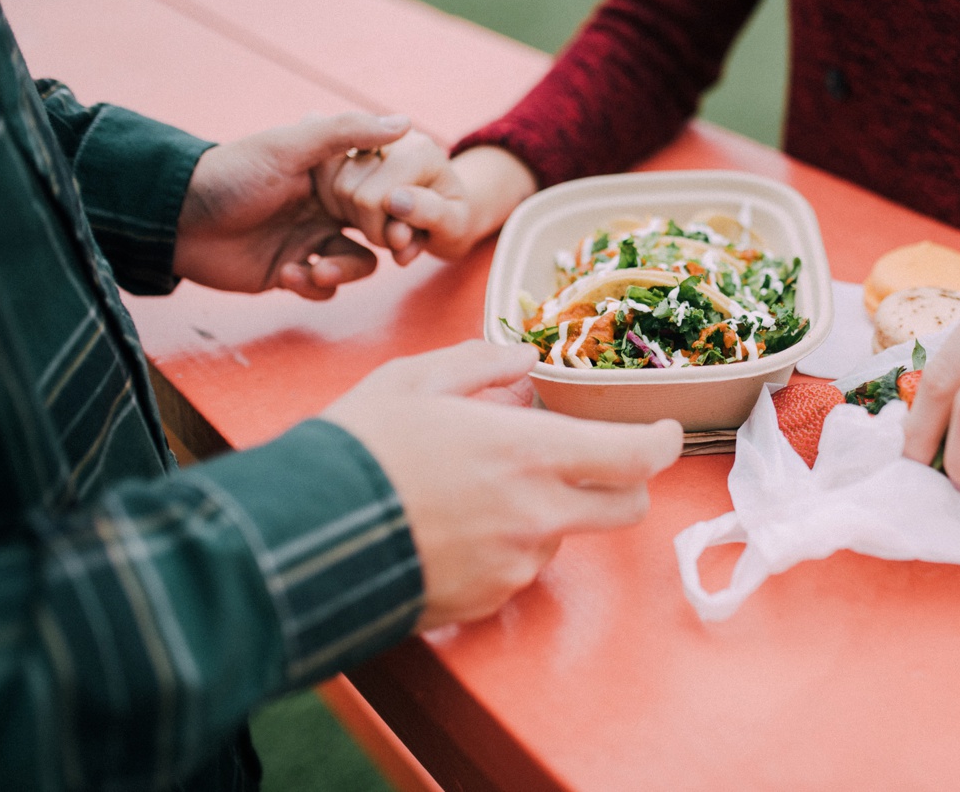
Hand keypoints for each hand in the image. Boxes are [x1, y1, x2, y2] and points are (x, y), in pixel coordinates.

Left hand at [173, 112, 412, 297]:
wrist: (175, 219)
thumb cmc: (231, 174)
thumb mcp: (288, 146)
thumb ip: (346, 131)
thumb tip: (406, 121)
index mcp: (329, 174)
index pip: (382, 190)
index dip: (397, 206)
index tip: (401, 218)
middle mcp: (325, 207)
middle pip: (378, 230)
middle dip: (383, 244)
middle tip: (384, 250)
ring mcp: (308, 240)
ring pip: (356, 263)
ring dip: (342, 271)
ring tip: (316, 270)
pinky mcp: (291, 271)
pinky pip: (323, 287)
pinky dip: (313, 286)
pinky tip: (287, 275)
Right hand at [314, 143, 537, 265]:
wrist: (444, 209)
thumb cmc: (452, 222)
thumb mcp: (454, 226)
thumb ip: (432, 214)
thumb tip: (395, 201)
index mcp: (418, 151)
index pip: (372, 198)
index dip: (379, 232)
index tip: (401, 242)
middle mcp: (388, 136)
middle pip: (345, 188)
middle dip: (364, 224)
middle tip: (392, 237)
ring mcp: (363, 138)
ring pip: (326, 182)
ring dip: (346, 214)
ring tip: (379, 225)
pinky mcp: (343, 147)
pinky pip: (318, 175)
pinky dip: (332, 202)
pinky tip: (356, 214)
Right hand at [321, 341, 682, 627]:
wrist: (297, 540)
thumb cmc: (355, 450)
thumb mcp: (411, 381)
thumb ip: (479, 364)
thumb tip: (521, 357)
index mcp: (527, 453)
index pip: (634, 457)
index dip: (661, 442)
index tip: (662, 431)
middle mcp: (534, 516)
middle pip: (625, 509)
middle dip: (621, 483)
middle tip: (586, 461)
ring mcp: (511, 566)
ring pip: (564, 540)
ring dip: (545, 515)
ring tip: (475, 493)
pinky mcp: (484, 602)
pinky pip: (517, 572)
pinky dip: (503, 550)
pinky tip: (451, 530)